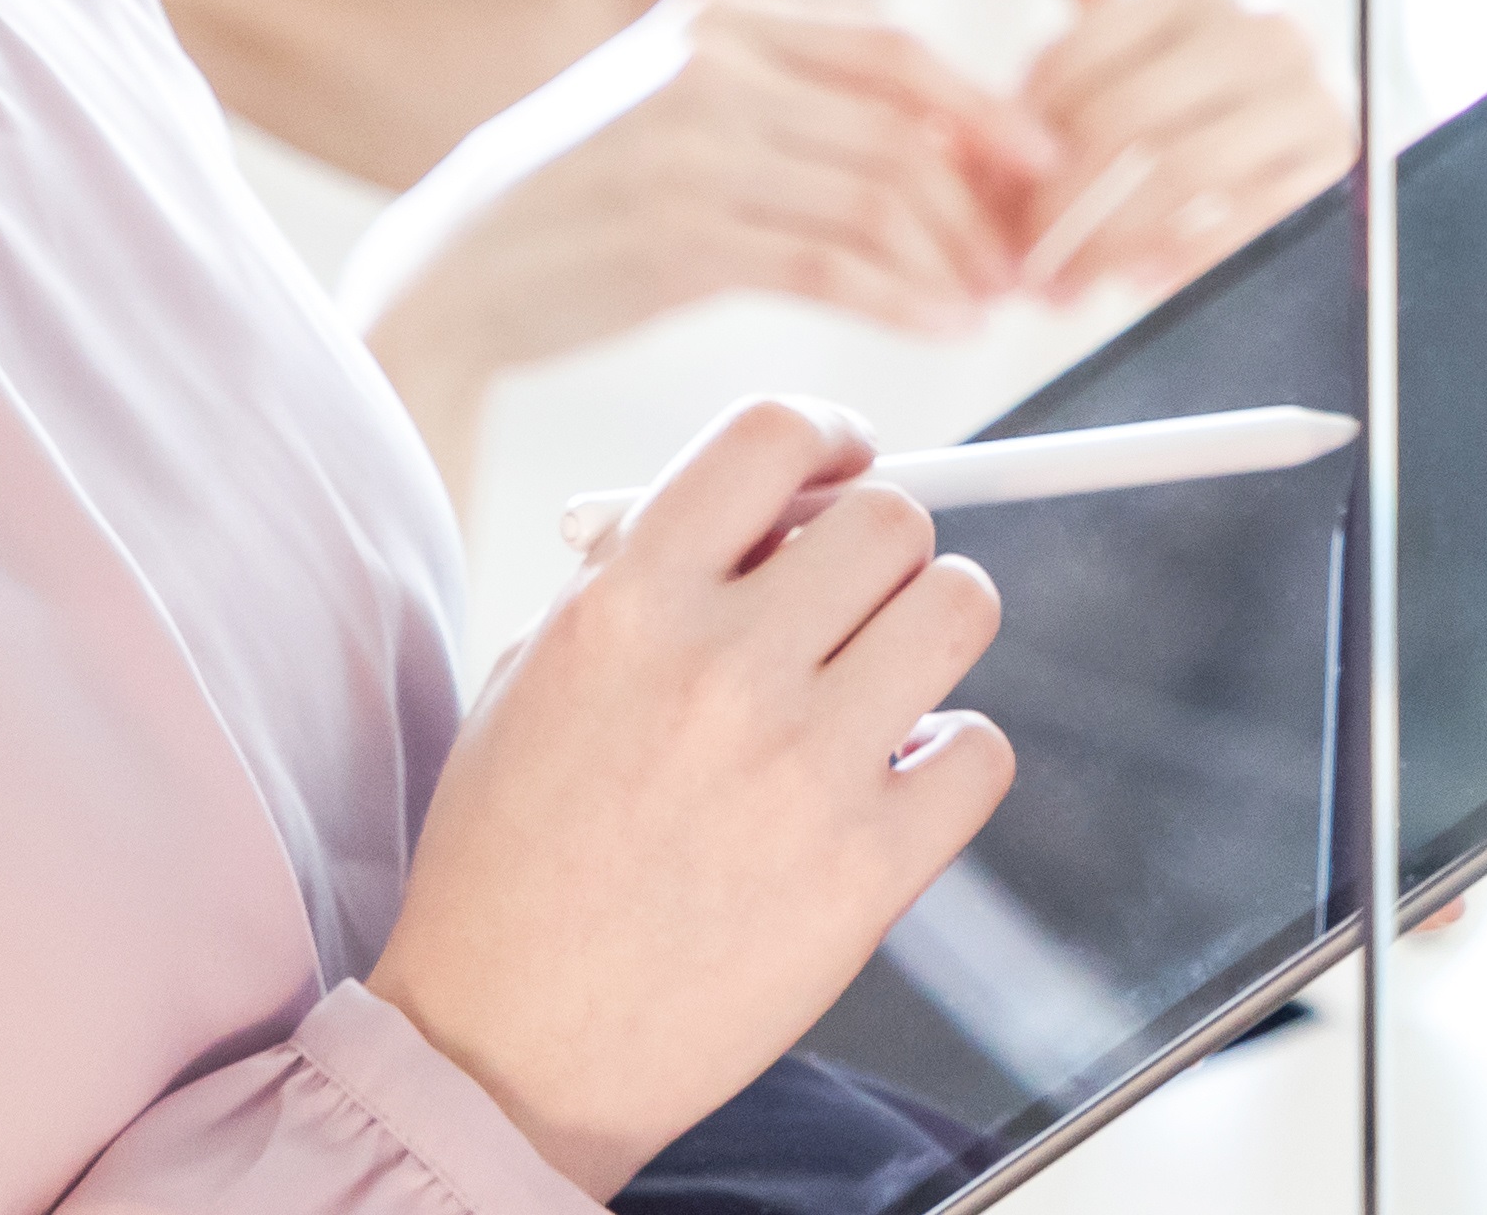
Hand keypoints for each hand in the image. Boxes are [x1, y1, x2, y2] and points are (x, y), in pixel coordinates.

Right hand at [336, 0, 1060, 459]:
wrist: (457, 271)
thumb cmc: (586, 197)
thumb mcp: (680, 105)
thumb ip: (792, 103)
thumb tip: (944, 142)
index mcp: (720, 20)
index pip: (892, 48)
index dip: (983, 108)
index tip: (1042, 164)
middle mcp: (710, 69)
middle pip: (902, 127)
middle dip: (984, 203)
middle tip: (1024, 263)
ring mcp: (693, 151)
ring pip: (878, 197)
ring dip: (953, 259)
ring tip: (987, 304)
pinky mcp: (680, 239)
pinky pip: (830, 265)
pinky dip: (904, 299)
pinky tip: (941, 327)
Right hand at [367, 399, 1019, 1194]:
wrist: (505, 1050)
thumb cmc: (512, 860)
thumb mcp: (534, 676)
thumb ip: (642, 575)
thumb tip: (775, 502)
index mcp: (626, 603)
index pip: (772, 436)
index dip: (829, 437)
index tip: (844, 466)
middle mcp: (721, 668)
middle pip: (892, 518)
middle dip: (880, 553)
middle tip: (848, 609)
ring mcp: (802, 767)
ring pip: (960, 608)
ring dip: (929, 633)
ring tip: (876, 690)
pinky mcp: (867, 868)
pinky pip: (981, 750)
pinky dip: (949, 762)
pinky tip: (885, 789)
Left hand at [989, 0, 1352, 308]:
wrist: (1301, 161)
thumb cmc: (1187, 88)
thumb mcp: (1127, 16)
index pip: (1074, 56)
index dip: (1016, 132)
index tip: (986, 188)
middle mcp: (1267, 26)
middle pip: (1122, 120)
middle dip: (1053, 200)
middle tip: (1009, 260)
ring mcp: (1313, 99)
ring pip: (1176, 176)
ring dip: (1103, 245)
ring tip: (1056, 291)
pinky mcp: (1341, 175)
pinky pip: (1240, 226)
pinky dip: (1175, 265)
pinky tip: (1135, 290)